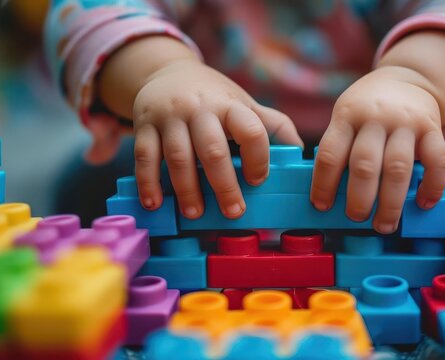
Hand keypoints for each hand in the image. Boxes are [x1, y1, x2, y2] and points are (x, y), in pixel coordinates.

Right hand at [132, 58, 302, 218]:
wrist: (166, 71)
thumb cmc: (214, 97)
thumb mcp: (243, 104)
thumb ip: (272, 125)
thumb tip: (300, 152)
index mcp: (230, 105)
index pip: (250, 130)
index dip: (258, 157)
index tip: (258, 180)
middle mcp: (199, 108)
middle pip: (213, 149)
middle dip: (224, 184)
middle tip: (234, 211)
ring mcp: (169, 117)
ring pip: (178, 156)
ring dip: (187, 189)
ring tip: (195, 213)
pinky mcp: (144, 125)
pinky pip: (144, 156)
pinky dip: (148, 182)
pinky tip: (155, 203)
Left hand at [311, 66, 444, 233]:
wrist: (408, 79)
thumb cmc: (368, 109)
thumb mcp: (346, 116)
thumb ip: (341, 147)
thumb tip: (332, 195)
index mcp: (347, 116)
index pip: (330, 153)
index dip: (324, 184)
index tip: (321, 206)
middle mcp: (375, 117)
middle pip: (364, 164)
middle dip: (358, 199)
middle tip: (355, 218)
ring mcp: (406, 122)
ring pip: (398, 168)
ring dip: (390, 203)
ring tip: (384, 225)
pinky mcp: (432, 128)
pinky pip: (437, 160)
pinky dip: (431, 186)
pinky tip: (424, 204)